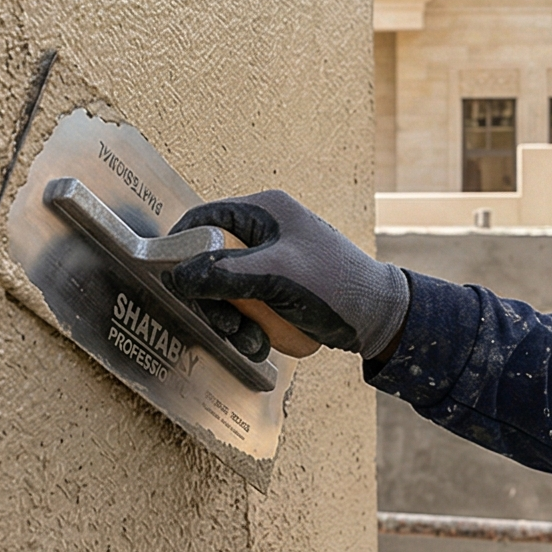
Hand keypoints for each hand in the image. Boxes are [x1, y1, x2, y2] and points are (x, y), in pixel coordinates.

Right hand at [161, 189, 409, 358]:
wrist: (381, 317)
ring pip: (227, 287)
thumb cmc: (335, 285)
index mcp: (264, 210)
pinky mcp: (279, 285)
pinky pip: (247, 302)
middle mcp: (265, 230)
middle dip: (215, 298)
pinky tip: (262, 341)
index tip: (171, 277)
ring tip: (251, 339)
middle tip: (226, 322)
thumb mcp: (274, 277)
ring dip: (233, 318)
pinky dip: (250, 324)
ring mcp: (272, 258)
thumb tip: (177, 278)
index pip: (204, 219)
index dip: (182, 247)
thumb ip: (222, 276)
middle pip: (211, 260)